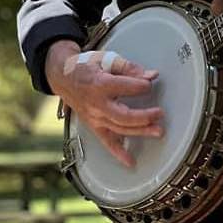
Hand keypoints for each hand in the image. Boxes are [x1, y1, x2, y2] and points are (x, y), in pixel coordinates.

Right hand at [47, 42, 162, 167]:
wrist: (62, 76)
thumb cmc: (85, 66)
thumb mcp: (105, 60)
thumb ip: (129, 68)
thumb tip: (151, 75)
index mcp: (99, 84)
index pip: (126, 87)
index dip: (142, 85)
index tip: (150, 83)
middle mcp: (97, 104)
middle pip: (123, 115)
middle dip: (144, 116)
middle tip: (160, 113)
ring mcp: (95, 117)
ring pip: (120, 129)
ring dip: (140, 131)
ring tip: (159, 131)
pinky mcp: (94, 125)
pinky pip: (106, 142)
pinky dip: (119, 153)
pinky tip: (131, 162)